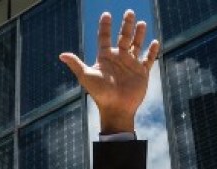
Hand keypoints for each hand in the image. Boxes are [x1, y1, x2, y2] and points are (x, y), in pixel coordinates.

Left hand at [59, 10, 159, 133]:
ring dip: (139, 34)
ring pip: (136, 45)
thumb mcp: (86, 76)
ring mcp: (130, 65)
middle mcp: (118, 59)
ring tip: (140, 22)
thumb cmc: (100, 93)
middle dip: (126, 25)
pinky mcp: (141, 72)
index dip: (105, 26)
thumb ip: (76, 64)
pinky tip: (155, 42)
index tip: (106, 14)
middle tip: (129, 11)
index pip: (104, 38)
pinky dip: (152, 51)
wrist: (116, 109)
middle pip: (123, 37)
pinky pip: (148, 59)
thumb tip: (61, 55)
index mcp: (105, 58)